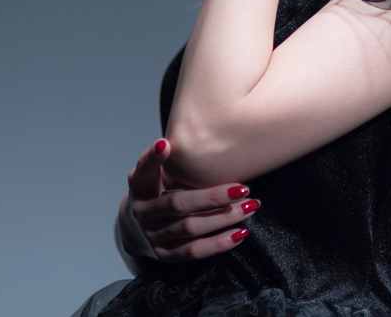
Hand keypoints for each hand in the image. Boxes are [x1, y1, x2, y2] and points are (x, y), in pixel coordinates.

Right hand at [124, 138, 260, 261]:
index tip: (165, 144)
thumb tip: (213, 136)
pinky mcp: (165, 254)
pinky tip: (240, 232)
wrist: (141, 227)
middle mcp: (143, 212)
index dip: (153, 159)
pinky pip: (194, 251)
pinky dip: (219, 243)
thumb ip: (177, 159)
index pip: (144, 171)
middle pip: (178, 203)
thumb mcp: (161, 173)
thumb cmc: (161, 190)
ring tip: (250, 206)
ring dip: (224, 218)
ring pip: (190, 227)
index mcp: (140, 186)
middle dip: (213, 196)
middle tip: (243, 188)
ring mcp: (153, 235)